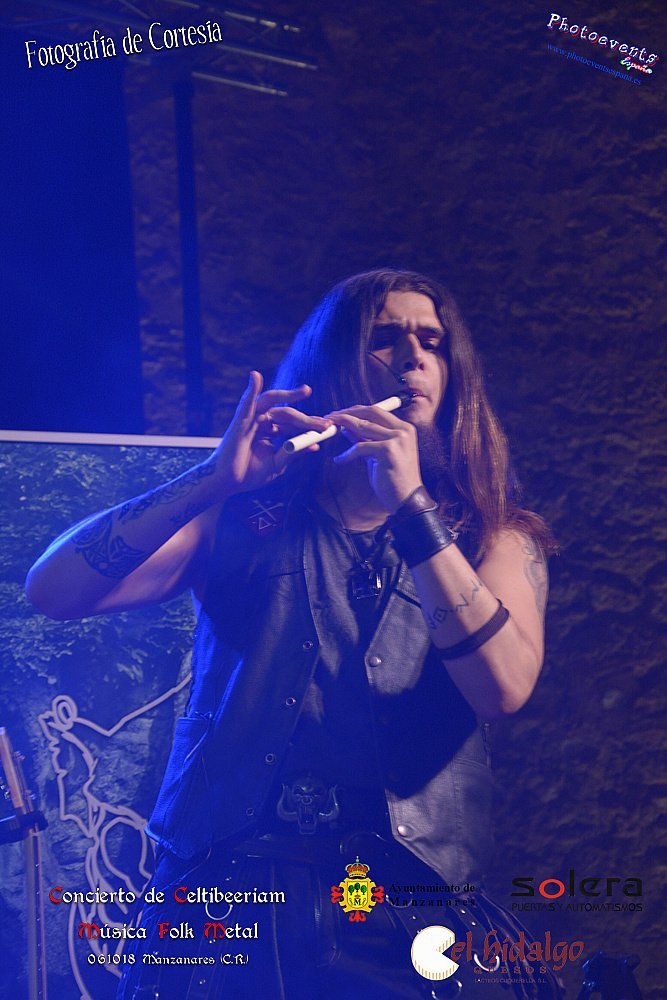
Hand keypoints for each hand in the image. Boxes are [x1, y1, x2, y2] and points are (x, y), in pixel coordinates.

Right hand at [212, 372, 331, 493]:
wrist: (228, 484)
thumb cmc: (248, 475)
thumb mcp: (277, 465)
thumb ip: (293, 453)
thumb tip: (315, 445)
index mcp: (270, 432)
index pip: (293, 423)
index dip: (310, 424)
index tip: (328, 428)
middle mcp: (261, 423)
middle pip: (287, 414)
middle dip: (306, 419)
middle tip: (324, 425)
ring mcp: (250, 420)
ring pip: (274, 405)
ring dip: (290, 397)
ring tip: (305, 391)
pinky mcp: (239, 422)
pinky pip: (246, 403)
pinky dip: (251, 389)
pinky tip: (255, 377)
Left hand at [325, 404, 422, 512]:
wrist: (406, 499)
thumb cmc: (393, 479)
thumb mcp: (377, 455)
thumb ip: (366, 439)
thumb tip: (347, 428)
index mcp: (404, 429)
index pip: (378, 411)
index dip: (357, 410)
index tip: (341, 413)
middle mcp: (403, 430)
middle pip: (371, 412)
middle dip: (348, 412)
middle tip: (331, 416)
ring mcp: (397, 439)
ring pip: (364, 426)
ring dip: (344, 425)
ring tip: (331, 428)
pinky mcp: (388, 450)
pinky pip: (360, 447)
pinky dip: (347, 454)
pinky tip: (339, 460)